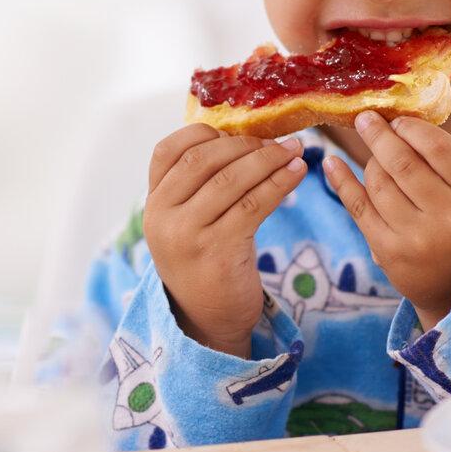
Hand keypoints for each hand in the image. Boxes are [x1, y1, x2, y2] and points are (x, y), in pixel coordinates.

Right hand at [143, 124, 307, 356]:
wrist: (208, 320)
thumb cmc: (205, 261)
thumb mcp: (187, 222)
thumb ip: (198, 185)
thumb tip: (240, 135)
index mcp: (153, 203)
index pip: (168, 150)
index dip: (205, 133)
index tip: (238, 131)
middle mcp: (162, 216)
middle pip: (203, 160)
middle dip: (245, 144)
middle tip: (278, 141)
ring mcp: (188, 234)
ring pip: (231, 179)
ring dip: (269, 159)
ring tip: (295, 151)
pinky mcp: (219, 251)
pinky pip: (254, 204)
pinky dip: (280, 182)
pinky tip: (297, 173)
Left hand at [324, 112, 450, 330]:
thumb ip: (447, 163)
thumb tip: (399, 123)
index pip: (439, 148)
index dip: (413, 129)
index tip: (398, 121)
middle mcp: (445, 216)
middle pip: (403, 162)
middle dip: (379, 136)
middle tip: (365, 118)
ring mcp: (414, 236)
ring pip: (378, 182)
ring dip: (370, 161)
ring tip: (372, 152)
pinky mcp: (388, 251)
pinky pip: (358, 207)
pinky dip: (342, 181)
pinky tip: (332, 163)